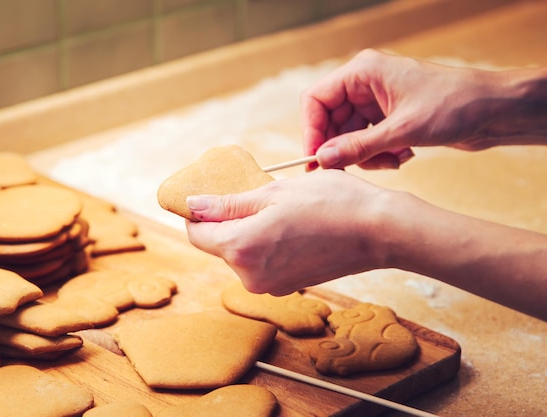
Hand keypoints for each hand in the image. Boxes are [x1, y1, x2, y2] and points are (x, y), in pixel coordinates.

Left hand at [185, 170, 390, 294]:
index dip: (197, 213)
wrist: (379, 231)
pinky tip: (291, 227)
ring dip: (250, 232)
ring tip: (279, 210)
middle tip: (254, 195)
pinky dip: (267, 245)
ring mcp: (270, 286)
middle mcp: (250, 276)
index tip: (209, 195)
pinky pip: (263, 264)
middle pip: (220, 245)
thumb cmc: (330, 204)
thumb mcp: (273, 193)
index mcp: (241, 248)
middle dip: (229, 221)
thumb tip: (192, 205)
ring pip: (242, 254)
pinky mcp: (287, 287)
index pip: (197, 234)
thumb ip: (228, 204)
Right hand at [301, 49, 545, 169]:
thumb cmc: (454, 105)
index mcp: (363, 72)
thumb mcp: (401, 130)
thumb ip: (358, 146)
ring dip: (365, 155)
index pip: (316, 99)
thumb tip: (323, 159)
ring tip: (391, 161)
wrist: (494, 110)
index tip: (315, 159)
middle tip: (349, 170)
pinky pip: (368, 141)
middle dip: (342, 148)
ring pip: (349, 135)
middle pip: (331, 121)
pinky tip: (403, 155)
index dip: (311, 130)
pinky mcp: (390, 118)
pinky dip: (379, 155)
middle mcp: (366, 84)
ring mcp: (378, 102)